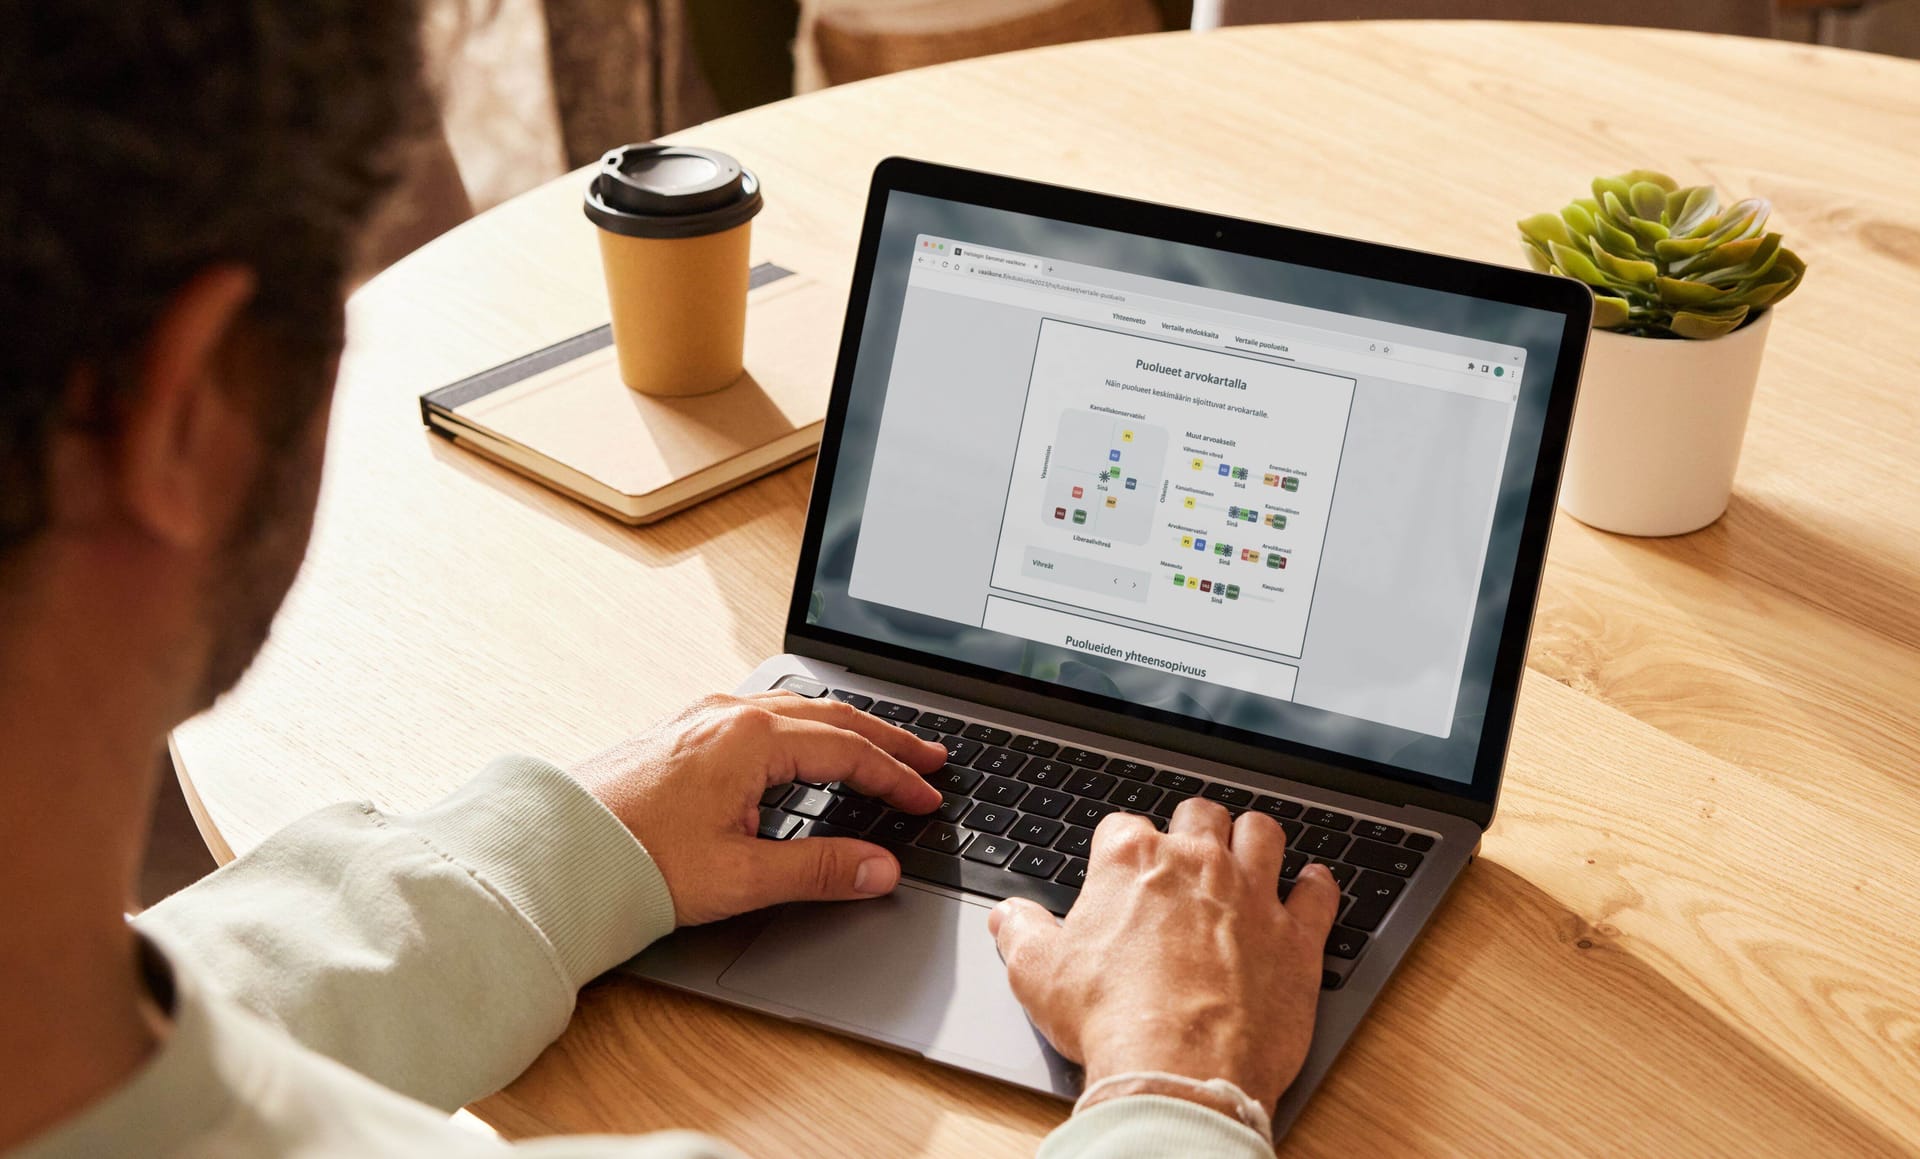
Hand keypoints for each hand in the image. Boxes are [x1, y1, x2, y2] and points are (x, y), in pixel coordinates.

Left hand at [570, 692, 947, 925]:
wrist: (551, 854)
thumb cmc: (632, 862)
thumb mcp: (739, 876)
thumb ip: (818, 870)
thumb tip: (880, 869)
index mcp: (751, 739)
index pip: (849, 753)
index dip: (896, 779)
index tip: (929, 798)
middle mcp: (729, 716)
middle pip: (832, 718)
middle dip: (887, 740)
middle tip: (930, 757)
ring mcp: (702, 719)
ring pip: (796, 710)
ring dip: (847, 729)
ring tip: (881, 745)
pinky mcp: (682, 732)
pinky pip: (763, 714)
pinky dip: (805, 727)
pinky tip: (805, 743)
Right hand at [989, 799, 1338, 1111]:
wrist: (1177, 1067)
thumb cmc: (1109, 1018)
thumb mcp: (1039, 974)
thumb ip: (1022, 933)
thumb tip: (1008, 916)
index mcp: (1130, 860)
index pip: (1123, 825)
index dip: (1120, 846)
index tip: (1120, 866)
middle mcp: (1195, 862)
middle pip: (1199, 814)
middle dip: (1192, 827)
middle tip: (1188, 852)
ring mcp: (1252, 894)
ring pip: (1263, 833)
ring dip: (1255, 838)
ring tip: (1248, 852)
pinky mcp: (1296, 935)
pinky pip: (1319, 892)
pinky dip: (1316, 885)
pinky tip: (1311, 886)